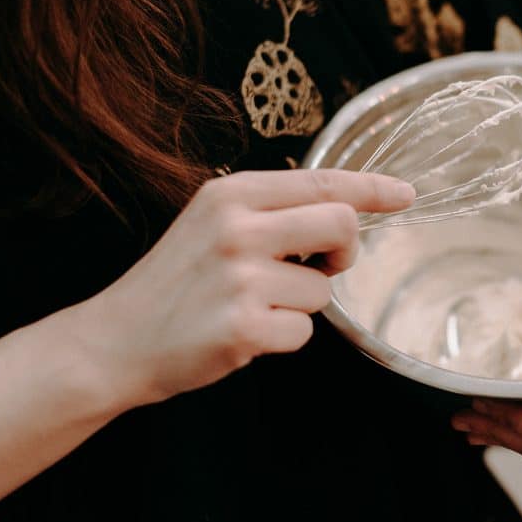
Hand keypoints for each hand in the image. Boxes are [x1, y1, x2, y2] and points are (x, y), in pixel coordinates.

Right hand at [77, 169, 413, 407]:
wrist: (115, 340)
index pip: (323, 181)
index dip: (372, 188)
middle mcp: (237, 227)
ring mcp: (240, 277)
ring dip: (300, 305)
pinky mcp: (244, 326)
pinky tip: (244, 332)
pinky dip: (283, 337)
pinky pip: (304, 331)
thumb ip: (273, 210)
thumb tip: (346, 206)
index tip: (406, 194)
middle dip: (345, 252)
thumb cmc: (178, 281)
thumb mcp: (215, 222)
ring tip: (252, 305)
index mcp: (233, 193)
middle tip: (321, 267)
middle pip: (342, 224)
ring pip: (324, 290)